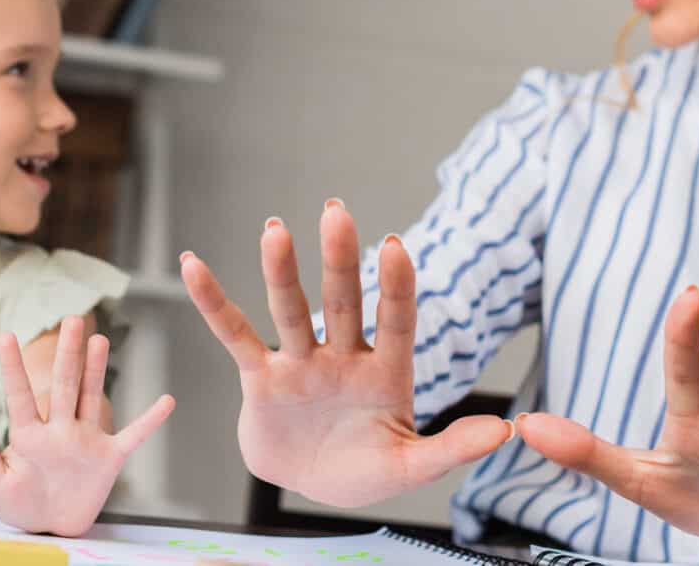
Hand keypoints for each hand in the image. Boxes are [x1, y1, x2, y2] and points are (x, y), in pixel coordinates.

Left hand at [0, 315, 175, 536]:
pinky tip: (167, 401)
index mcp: (29, 436)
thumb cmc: (21, 505)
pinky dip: (150, 421)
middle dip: (67, 353)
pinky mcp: (108, 458)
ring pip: (91, 398)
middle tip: (72, 319)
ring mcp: (86, 441)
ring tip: (99, 339)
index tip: (6, 336)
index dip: (12, 368)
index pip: (19, 396)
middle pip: (63, 385)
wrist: (51, 528)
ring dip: (97, 370)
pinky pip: (133, 436)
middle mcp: (59, 431)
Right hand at [179, 200, 512, 508]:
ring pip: (290, 310)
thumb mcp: (410, 466)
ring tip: (275, 230)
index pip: (395, 321)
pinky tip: (194, 265)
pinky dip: (213, 302)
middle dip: (339, 259)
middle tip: (336, 211)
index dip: (395, 287)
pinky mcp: (261, 376)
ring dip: (281, 272)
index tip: (395, 246)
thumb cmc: (364, 470)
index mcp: (385, 372)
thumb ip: (451, 449)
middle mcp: (342, 355)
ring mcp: (301, 362)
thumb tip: (505, 431)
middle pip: (341, 301)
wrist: (311, 487)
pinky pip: (235, 334)